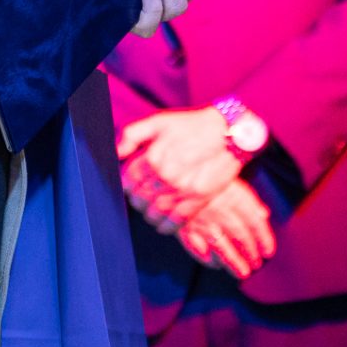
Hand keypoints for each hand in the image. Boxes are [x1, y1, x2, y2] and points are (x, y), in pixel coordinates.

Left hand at [118, 103, 244, 229]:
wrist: (228, 133)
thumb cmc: (192, 125)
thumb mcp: (159, 121)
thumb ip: (132, 134)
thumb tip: (117, 152)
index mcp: (153, 157)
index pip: (129, 179)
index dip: (128, 183)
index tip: (132, 183)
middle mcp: (166, 176)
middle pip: (140, 198)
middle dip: (137, 199)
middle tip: (140, 197)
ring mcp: (182, 190)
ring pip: (154, 212)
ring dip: (149, 213)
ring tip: (151, 208)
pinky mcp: (198, 200)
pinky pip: (174, 222)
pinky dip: (165, 226)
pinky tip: (163, 223)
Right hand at [177, 180, 276, 279]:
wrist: (171, 170)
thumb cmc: (202, 172)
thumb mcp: (229, 178)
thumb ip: (247, 198)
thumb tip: (263, 214)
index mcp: (233, 196)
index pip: (254, 222)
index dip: (264, 239)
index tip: (268, 252)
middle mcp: (219, 211)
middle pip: (240, 237)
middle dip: (250, 253)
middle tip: (255, 265)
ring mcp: (201, 221)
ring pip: (221, 247)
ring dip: (233, 262)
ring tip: (241, 272)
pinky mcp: (184, 227)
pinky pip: (197, 248)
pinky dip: (207, 259)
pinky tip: (215, 264)